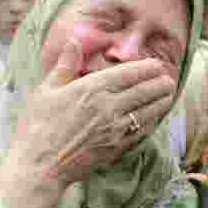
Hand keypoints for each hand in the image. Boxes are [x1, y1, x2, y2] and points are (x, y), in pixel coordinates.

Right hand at [0, 39, 175, 207]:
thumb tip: (74, 41)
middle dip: (160, 84)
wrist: (40, 166)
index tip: (157, 65)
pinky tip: (153, 119)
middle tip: (169, 79)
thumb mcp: (46, 90)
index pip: (129, 74)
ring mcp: (115, 129)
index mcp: (92, 88)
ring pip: (147, 112)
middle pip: (143, 91)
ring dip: (161, 102)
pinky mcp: (116, 148)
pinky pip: (140, 132)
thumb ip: (65, 64)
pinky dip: (150, 123)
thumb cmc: (38, 127)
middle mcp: (109, 107)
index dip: (147, 68)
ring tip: (168, 95)